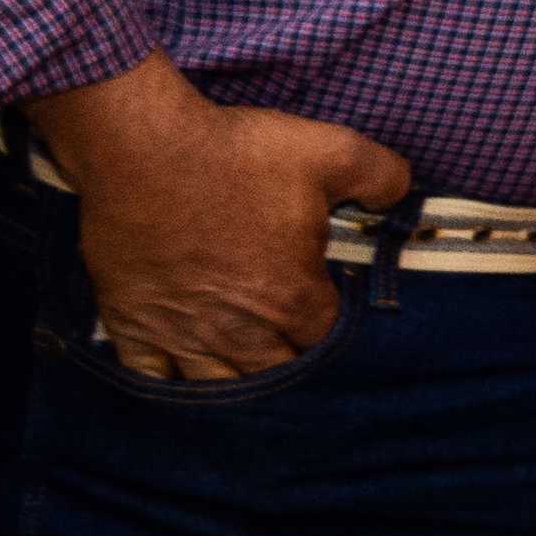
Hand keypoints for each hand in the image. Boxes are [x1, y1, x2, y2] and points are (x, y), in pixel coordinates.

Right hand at [32, 54, 415, 383]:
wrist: (139, 148)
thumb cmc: (235, 152)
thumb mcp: (332, 151)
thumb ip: (383, 177)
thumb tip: (403, 198)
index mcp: (292, 299)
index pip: (328, 340)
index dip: (335, 328)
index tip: (330, 308)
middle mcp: (239, 332)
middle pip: (276, 375)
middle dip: (289, 364)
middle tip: (289, 341)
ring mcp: (181, 335)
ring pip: (218, 387)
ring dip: (236, 384)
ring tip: (244, 366)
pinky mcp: (132, 326)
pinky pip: (153, 380)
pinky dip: (172, 385)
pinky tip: (183, 378)